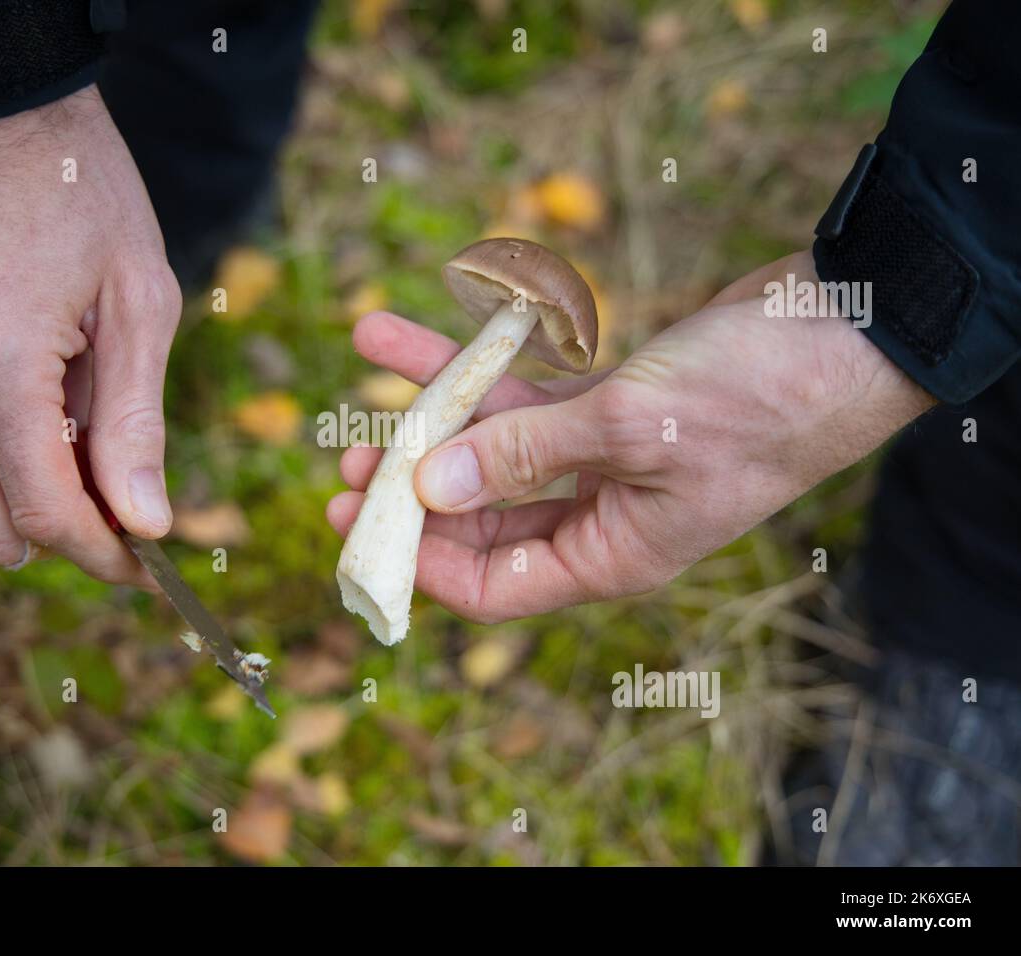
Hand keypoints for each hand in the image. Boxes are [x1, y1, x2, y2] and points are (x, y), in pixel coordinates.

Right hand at [0, 86, 178, 585]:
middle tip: (137, 517)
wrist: (0, 115)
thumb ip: (136, 424)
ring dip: (40, 494)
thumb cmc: (86, 195)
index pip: (45, 512)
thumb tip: (146, 526)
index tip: (154, 568)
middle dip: (72, 535)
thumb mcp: (141, 304)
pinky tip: (60, 408)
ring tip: (102, 437)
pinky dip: (11, 456)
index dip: (104, 555)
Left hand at [328, 252, 933, 622]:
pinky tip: (427, 329)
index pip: (491, 586)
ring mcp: (604, 459)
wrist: (847, 323)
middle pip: (481, 517)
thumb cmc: (758, 394)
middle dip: (413, 487)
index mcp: (611, 554)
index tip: (356, 527)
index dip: (420, 563)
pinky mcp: (610, 405)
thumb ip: (525, 458)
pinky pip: (527, 393)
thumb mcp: (632, 429)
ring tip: (371, 362)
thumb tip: (431, 490)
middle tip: (347, 464)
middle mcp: (601, 516)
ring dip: (436, 408)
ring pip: (497, 444)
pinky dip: (480, 363)